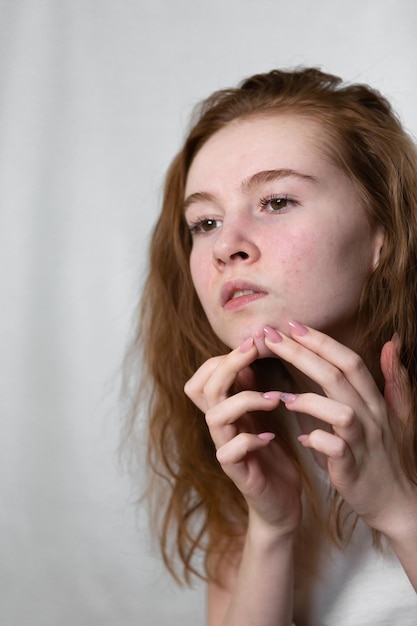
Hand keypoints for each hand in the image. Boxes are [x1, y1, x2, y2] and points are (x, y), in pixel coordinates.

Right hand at [184, 338, 301, 535]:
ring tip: (274, 398)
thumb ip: (251, 389)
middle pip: (204, 389)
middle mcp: (220, 428)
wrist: (280, 502)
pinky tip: (270, 436)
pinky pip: (229, 452)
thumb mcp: (263, 417)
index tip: (252, 342)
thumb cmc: (271, 456)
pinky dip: (249, 440)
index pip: (202, 378)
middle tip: (256, 350)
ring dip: (244, 400)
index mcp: (225, 412)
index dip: (221, 358)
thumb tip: (247, 357)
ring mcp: (225, 449)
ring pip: (214, 416)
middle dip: (228, 365)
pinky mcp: (237, 473)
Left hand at [264, 322, 416, 537]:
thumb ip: (392, 377)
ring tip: (277, 395)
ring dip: (307, 400)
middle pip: (338, 377)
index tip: (291, 324)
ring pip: (340, 411)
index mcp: (374, 401)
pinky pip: (335, 448)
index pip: (349, 361)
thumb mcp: (395, 413)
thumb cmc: (386, 454)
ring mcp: (363, 441)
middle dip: (301, 353)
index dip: (321, 341)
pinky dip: (317, 440)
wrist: (395, 502)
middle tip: (270, 337)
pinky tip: (301, 439)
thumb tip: (392, 342)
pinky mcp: (353, 467)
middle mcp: (371, 416)